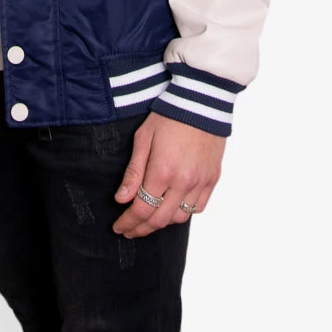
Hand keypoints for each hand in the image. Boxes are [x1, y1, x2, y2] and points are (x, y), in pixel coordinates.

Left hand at [111, 111, 225, 237]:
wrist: (201, 101)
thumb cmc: (168, 116)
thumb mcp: (144, 138)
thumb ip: (133, 172)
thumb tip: (121, 199)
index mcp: (162, 171)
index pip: (142, 209)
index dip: (128, 222)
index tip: (119, 227)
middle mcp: (183, 181)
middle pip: (160, 219)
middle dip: (141, 229)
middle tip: (129, 231)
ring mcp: (200, 181)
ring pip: (180, 218)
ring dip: (162, 223)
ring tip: (150, 220)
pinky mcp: (212, 178)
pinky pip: (199, 207)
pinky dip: (184, 212)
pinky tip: (173, 208)